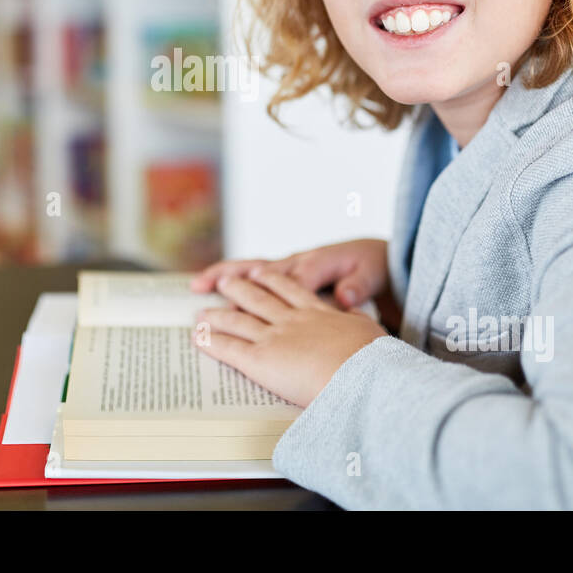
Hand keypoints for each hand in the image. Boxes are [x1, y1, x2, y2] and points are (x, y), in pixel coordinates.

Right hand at [190, 237, 389, 309]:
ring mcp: (289, 269)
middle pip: (259, 269)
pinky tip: (216, 295)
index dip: (274, 294)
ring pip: (251, 271)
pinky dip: (234, 282)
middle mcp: (297, 263)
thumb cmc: (371, 267)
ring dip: (224, 277)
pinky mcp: (287, 277)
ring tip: (197, 286)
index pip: (292, 280)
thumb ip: (357, 285)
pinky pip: (255, 278)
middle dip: (231, 277)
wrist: (375, 257)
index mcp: (317, 263)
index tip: (260, 315)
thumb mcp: (371, 274)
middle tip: (203, 286)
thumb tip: (345, 297)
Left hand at [195, 265, 387, 407]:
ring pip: (239, 320)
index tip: (263, 272)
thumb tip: (356, 315)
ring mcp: (275, 337)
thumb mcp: (370, 331)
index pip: (293, 290)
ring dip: (218, 315)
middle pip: (260, 298)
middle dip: (240, 288)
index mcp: (321, 313)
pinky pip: (230, 348)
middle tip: (226, 282)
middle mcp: (293, 319)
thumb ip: (357, 320)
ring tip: (203, 312)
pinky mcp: (261, 359)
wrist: (363, 374)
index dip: (275, 281)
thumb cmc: (374, 360)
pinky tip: (198, 336)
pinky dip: (211, 340)